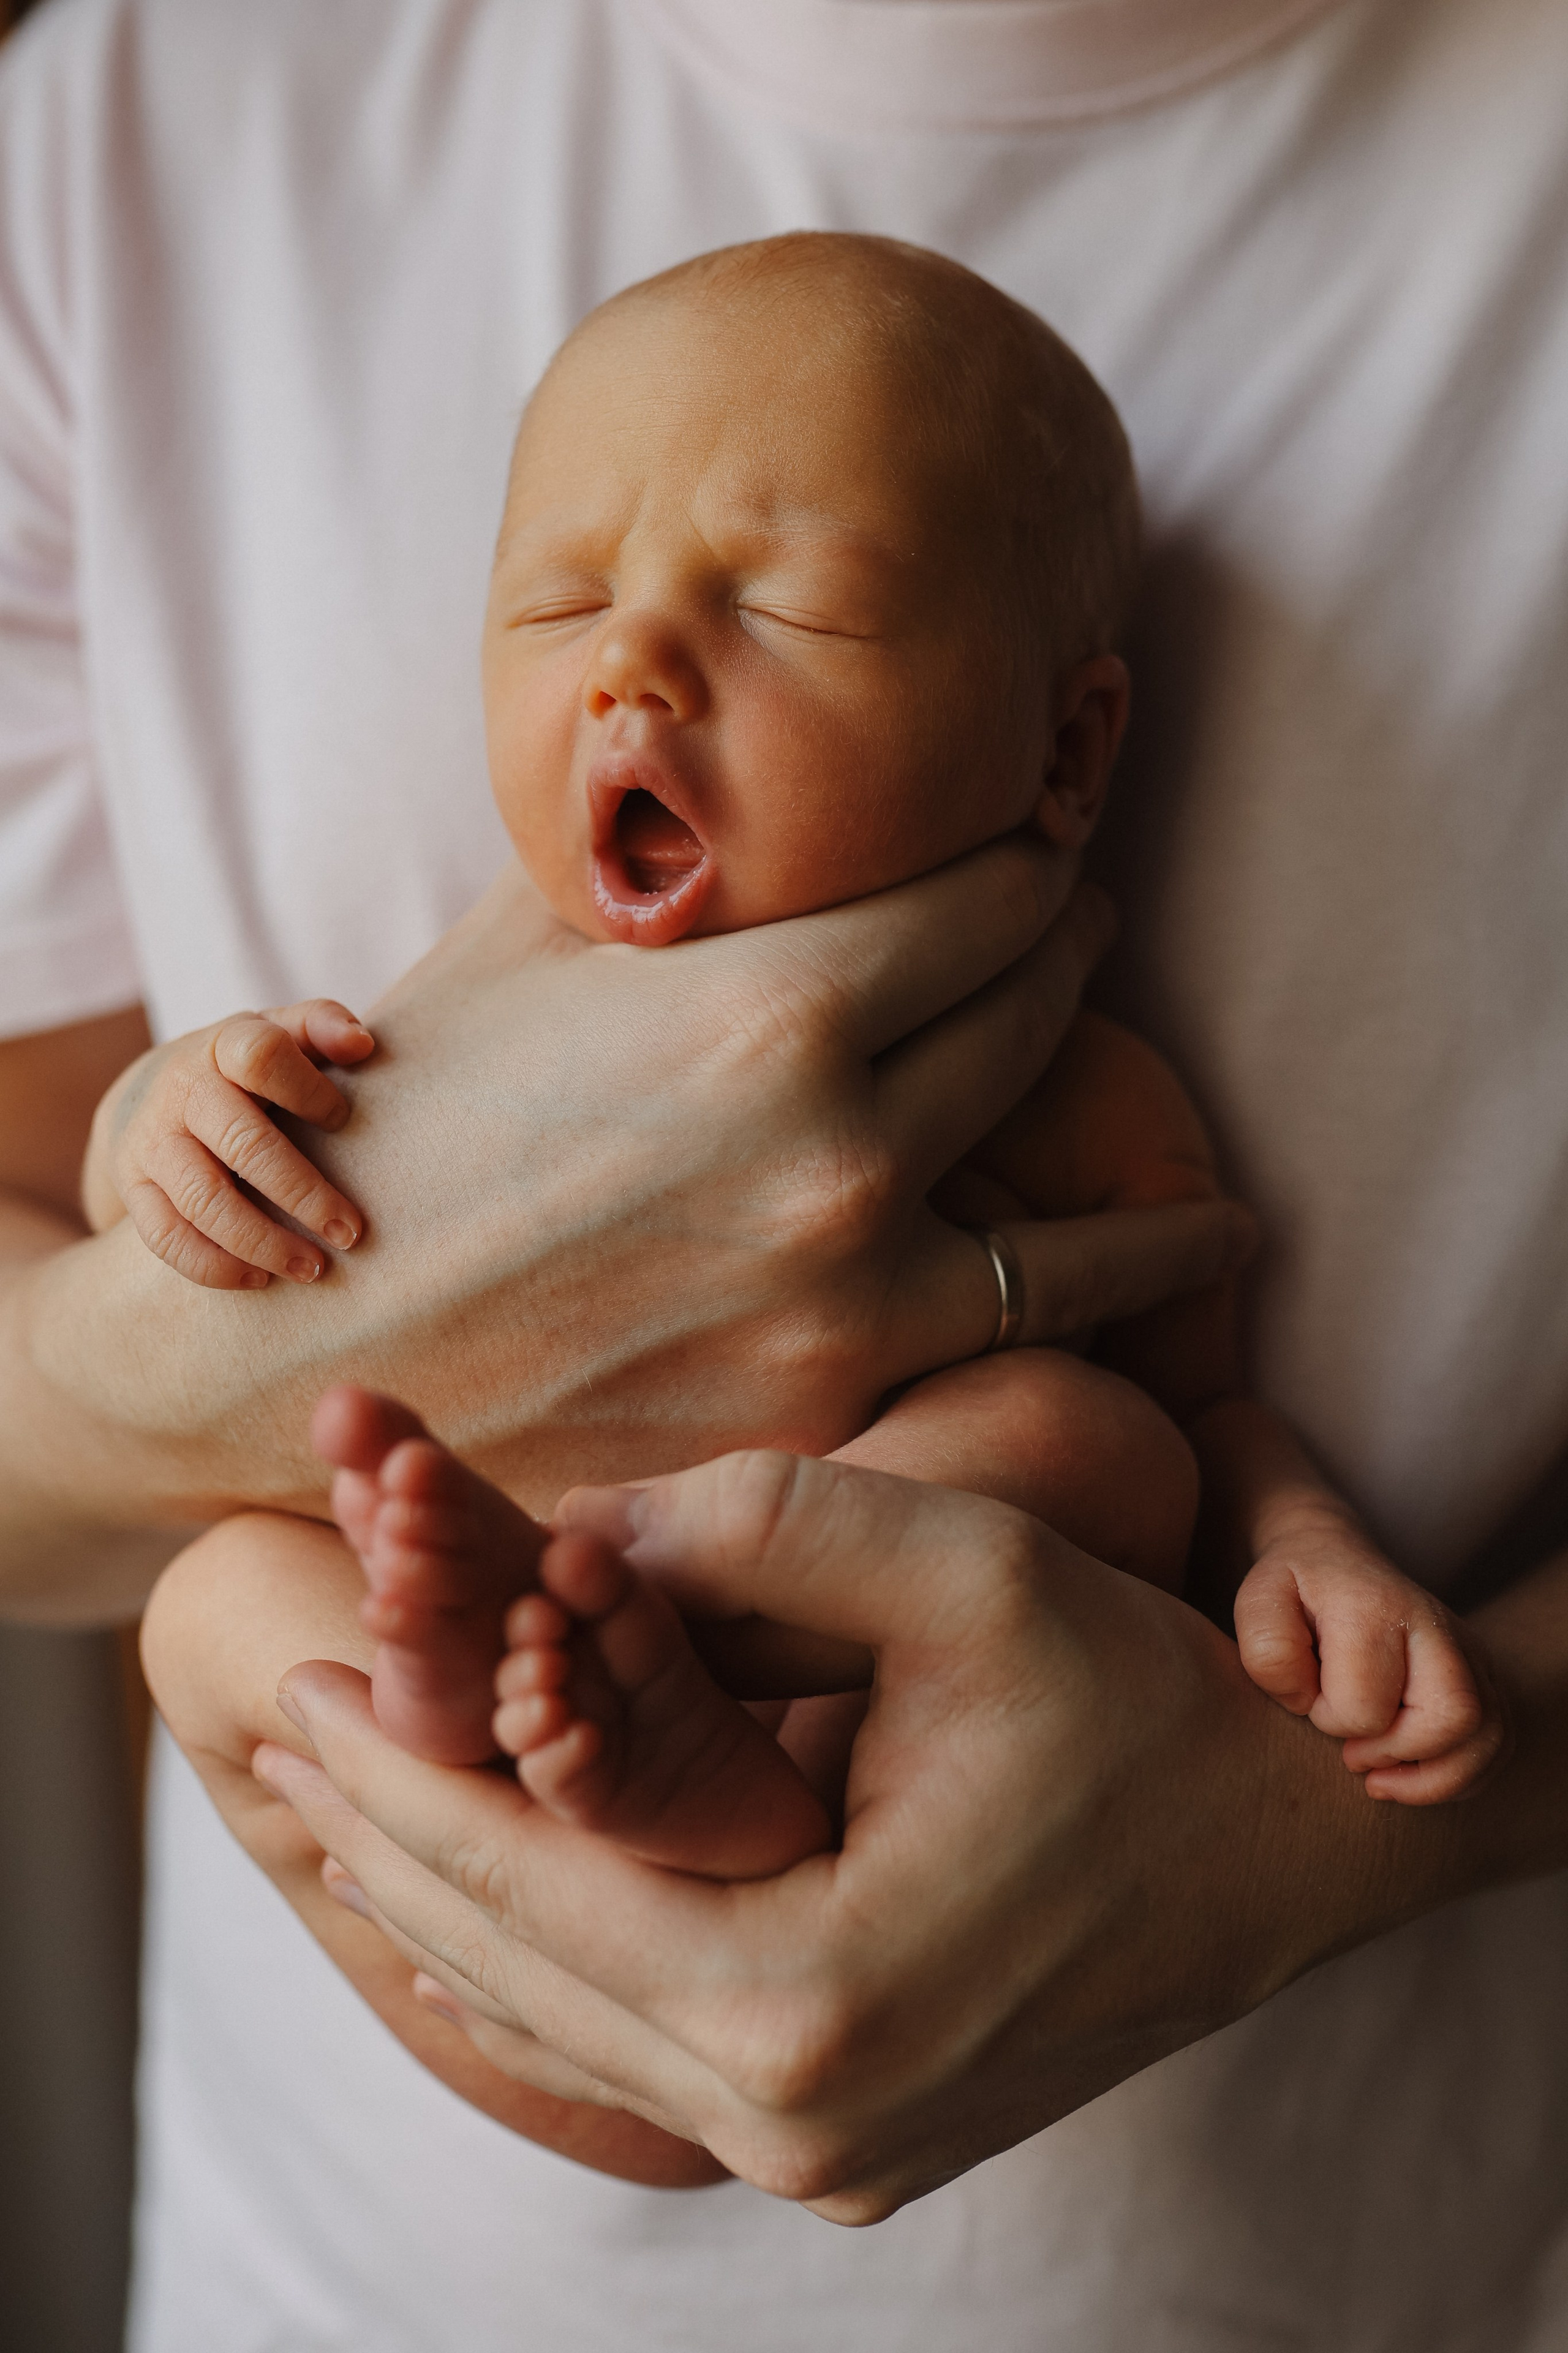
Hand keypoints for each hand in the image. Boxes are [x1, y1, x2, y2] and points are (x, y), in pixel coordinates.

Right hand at [23, 846, 1250, 1569]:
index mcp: (771, 1007)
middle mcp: (840, 1154)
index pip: (986, 897)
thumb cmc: (401, 1126)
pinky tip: (1137, 1325)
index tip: (1046, 844)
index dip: (1029, 857)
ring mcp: (848, 1305)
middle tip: (1081, 939)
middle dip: (1066, 959)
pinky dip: (1076, 1331)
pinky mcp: (831, 1419)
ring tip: (1211, 1201)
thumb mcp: (528, 950)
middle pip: (1035, 1020)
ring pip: (1074, 1229)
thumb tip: (737, 772)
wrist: (300, 1348)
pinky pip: (1000, 1361)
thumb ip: (663, 861)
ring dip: (1150, 1194)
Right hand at [83, 999, 372, 1286]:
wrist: (145, 1096)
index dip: (308, 1089)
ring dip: (264, 1242)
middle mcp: (181, 1092)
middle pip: (243, 1143)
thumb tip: (362, 1044)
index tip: (342, 1120)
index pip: (261, 1056)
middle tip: (351, 1232)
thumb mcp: (276, 1033)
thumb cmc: (240, 1069)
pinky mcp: (134, 1191)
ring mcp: (152, 1144)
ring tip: (314, 1267)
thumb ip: (321, 1026)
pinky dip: (215, 1267)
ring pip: (204, 1201)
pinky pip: (167, 1238)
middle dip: (303, 1193)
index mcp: (222, 1046)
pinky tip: (261, 1279)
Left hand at [252, 1448, 1497, 2220]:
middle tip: (283, 1732)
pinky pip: (642, 2048)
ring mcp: (825, 2150)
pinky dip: (550, 1959)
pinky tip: (482, 1902)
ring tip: (349, 1802)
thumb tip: (572, 1542)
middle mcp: (799, 2121)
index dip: (396, 1776)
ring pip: (570, 2022)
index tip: (292, 1686)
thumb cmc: (1144, 1694)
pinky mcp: (850, 2135)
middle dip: (392, 1840)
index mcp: (811, 2000)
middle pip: (523, 1966)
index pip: (527, 1882)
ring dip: (454, 1901)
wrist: (1294, 1837)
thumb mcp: (964, 1566)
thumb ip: (757, 1528)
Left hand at [1197, 1401, 1508, 1804]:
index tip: (1313, 1703)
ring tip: (1383, 1776)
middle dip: (1399, 1755)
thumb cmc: (1295, 1589)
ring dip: (1435, 1777)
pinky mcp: (1484, 1673)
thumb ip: (1268, 1652)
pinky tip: (1412, 1773)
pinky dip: (1461, 1774)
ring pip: (1489, 1737)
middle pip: (1455, 1716)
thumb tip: (1309, 1701)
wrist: (1334, 1559)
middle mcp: (1437, 1626)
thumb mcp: (1258, 1602)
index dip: (1332, 1720)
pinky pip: (1498, 1741)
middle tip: (1352, 1753)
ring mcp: (1469, 1649)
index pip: (1368, 1704)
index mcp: (1377, 1607)